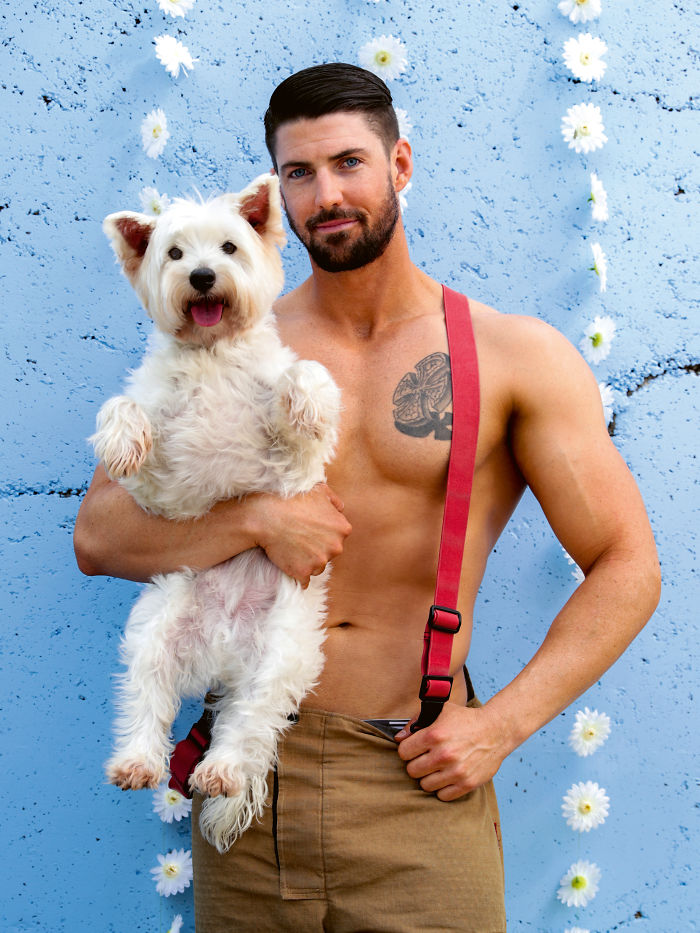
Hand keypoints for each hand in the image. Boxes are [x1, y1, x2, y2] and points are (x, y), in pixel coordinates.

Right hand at [250, 483, 351, 585]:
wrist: (266, 515)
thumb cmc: (291, 500)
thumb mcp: (319, 490)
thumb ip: (334, 500)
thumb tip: (341, 509)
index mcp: (342, 528)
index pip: (337, 538)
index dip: (321, 535)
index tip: (308, 531)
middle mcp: (336, 547)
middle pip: (328, 554)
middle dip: (316, 549)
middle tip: (298, 539)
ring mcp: (320, 561)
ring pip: (317, 567)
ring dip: (307, 562)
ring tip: (291, 549)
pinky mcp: (303, 572)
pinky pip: (304, 581)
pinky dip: (297, 575)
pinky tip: (288, 564)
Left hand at [395, 702, 511, 800]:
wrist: (496, 731)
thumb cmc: (467, 720)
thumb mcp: (441, 711)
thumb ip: (416, 721)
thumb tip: (399, 737)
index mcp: (434, 735)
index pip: (404, 753)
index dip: (407, 750)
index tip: (414, 749)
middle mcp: (443, 755)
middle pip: (412, 771)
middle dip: (416, 764)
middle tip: (425, 759)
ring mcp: (456, 771)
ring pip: (425, 785)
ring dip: (429, 777)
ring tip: (436, 768)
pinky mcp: (467, 784)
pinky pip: (443, 796)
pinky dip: (442, 788)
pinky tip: (447, 777)